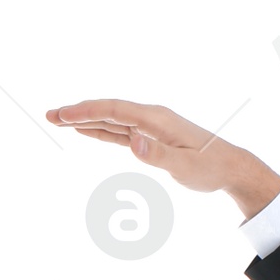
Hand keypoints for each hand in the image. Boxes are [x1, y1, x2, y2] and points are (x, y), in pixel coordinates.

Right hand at [46, 98, 279, 218]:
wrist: (230, 167)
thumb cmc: (209, 168)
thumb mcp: (184, 167)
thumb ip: (157, 155)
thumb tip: (133, 142)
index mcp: (155, 119)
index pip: (114, 110)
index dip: (86, 112)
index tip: (63, 115)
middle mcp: (150, 118)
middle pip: (107, 111)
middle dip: (77, 113)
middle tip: (49, 115)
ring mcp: (149, 127)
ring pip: (111, 120)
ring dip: (85, 120)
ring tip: (59, 121)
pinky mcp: (151, 138)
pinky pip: (120, 131)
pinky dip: (101, 130)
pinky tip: (86, 130)